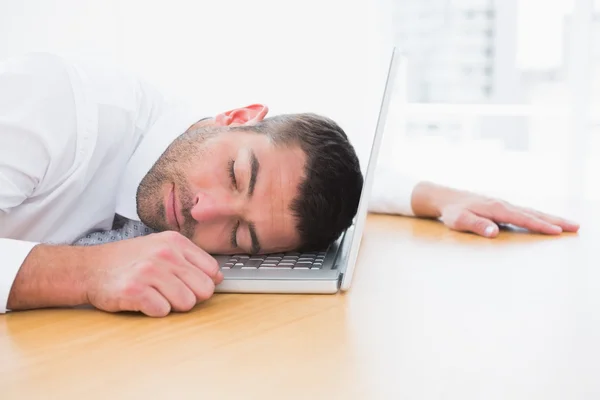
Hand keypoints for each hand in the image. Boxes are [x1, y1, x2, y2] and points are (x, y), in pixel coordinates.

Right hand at [84, 231, 222, 316]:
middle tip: (169, 292)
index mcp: (175, 241)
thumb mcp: (162, 248)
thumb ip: (191, 260)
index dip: (201, 282)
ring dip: (172, 305)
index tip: (187, 284)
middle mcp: (164, 253)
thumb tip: (219, 277)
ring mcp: (149, 271)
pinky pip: (163, 311)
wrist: (89, 268)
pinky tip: (143, 301)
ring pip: (187, 303)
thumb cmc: (129, 260)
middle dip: (190, 296)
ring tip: (155, 295)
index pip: (212, 271)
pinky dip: (154, 311)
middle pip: (204, 289)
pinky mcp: (135, 290)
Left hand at [412, 182, 579, 237]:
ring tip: (570, 224)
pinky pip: (526, 212)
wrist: (446, 198)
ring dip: (551, 218)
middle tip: (576, 227)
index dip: (540, 226)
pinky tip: (548, 221)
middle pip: (534, 213)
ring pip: (532, 211)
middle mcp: (504, 204)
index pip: (522, 219)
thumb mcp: (459, 220)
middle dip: (555, 220)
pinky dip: (540, 216)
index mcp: (496, 208)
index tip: (557, 232)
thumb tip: (494, 232)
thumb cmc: (452, 212)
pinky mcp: (503, 207)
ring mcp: (505, 205)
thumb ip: (476, 225)